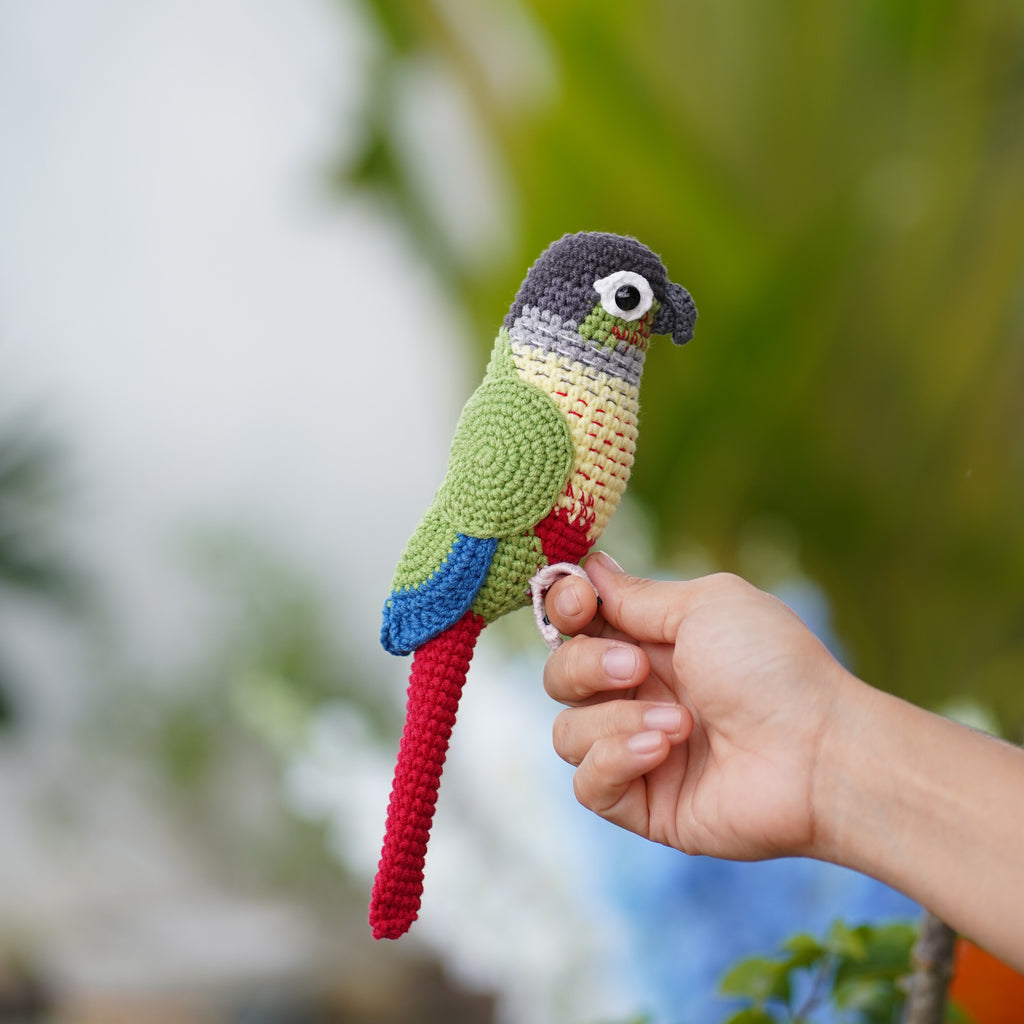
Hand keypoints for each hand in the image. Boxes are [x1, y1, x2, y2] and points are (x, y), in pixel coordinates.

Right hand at [543, 553, 850, 862]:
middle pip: (560, 676)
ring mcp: (637, 750)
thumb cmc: (773, 667)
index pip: (573, 624)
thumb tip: (591, 568)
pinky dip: (615, 761)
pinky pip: (587, 783)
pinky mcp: (643, 803)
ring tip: (681, 724)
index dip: (562, 610)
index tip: (579, 603)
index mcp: (650, 643)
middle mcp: (637, 695)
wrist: (817, 751)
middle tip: (639, 668)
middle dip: (586, 666)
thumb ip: (637, 596)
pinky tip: (662, 751)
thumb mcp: (705, 606)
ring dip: (615, 720)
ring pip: (567, 731)